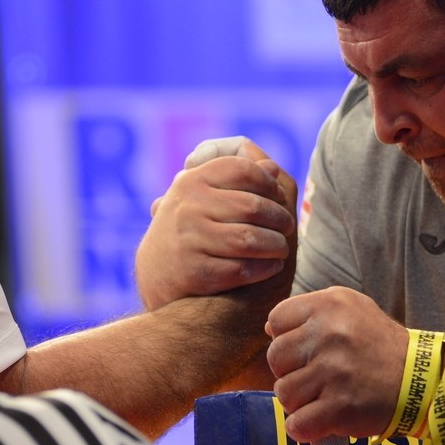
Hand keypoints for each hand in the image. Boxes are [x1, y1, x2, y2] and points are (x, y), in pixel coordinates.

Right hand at [135, 137, 297, 309]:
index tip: (279, 194)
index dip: (268, 182)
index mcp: (190, 182)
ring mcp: (188, 240)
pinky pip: (242, 268)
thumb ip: (235, 180)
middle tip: (288, 227)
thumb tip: (273, 168)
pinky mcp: (194, 273)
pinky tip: (272, 266)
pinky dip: (265, 268)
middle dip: (280, 217)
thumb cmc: (191, 229)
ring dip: (276, 245)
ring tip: (282, 248)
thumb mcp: (201, 197)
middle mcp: (187, 208)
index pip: (241, 169)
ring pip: (250, 239)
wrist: (156, 275)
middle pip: (252, 206)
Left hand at [265, 287, 409, 440]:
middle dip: (292, 371)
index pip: (276, 320)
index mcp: (330, 305)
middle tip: (319, 377)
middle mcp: (330, 333)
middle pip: (275, 358)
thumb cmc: (381, 346)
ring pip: (283, 393)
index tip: (309, 351)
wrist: (422, 381)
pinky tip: (324, 420)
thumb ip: (311, 314)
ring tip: (325, 398)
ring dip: (300, 402)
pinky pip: (297, 424)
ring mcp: (334, 371)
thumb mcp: (352, 309)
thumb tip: (270, 331)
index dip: (288, 339)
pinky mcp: (339, 406)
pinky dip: (306, 428)